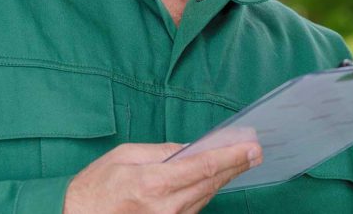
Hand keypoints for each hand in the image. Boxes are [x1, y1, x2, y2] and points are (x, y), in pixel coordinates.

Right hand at [63, 141, 261, 213]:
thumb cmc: (96, 186)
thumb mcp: (125, 156)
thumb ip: (160, 151)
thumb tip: (189, 147)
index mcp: (155, 183)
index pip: (204, 167)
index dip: (232, 156)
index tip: (251, 147)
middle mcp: (168, 207)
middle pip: (212, 183)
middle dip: (236, 166)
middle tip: (256, 152)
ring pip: (206, 196)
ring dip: (225, 178)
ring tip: (241, 160)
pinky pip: (195, 207)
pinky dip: (207, 191)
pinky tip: (216, 179)